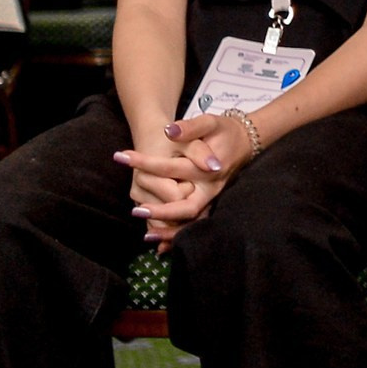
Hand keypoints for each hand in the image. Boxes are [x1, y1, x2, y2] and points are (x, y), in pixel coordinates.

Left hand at [115, 114, 254, 242]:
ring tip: (146, 235)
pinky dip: (178, 235)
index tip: (121, 157)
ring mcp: (212, 199)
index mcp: (207, 167)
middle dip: (161, 212)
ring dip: (169, 231)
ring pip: (191, 221)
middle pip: (186, 207)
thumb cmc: (223, 131)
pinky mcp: (211, 203)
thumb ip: (189, 127)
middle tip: (136, 211)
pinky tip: (160, 245)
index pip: (171, 168)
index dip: (144, 162)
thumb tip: (169, 131)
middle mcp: (210, 187)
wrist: (245, 141)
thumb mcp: (209, 122)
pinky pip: (194, 224)